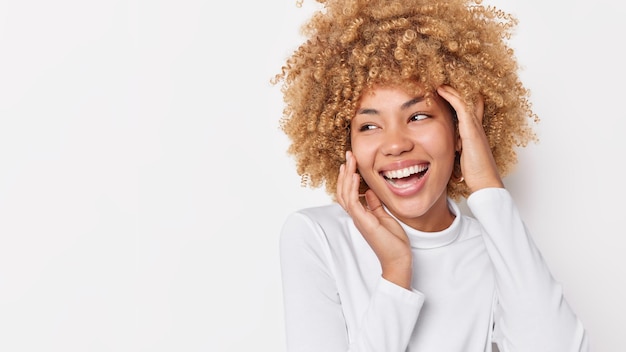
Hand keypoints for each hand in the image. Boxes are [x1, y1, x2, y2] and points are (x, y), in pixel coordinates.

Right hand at [336, 151, 412, 288]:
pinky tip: (354, 176)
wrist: (398, 260)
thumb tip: (370, 191)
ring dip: (346, 176)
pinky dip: (352, 188)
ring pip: (344, 195)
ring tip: (350, 161)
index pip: (349, 192)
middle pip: (343, 191)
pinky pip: (353, 203)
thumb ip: (375, 204)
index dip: (348, 176)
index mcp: (361, 214)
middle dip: (345, 172)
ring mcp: (359, 219)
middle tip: (348, 155)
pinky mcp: (364, 222)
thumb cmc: (393, 242)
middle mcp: (357, 216)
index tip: (352, 161)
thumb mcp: (385, 217)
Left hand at [437, 85, 503, 192]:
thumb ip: (456, 148)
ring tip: (440, 82)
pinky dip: (452, 96)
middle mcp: (476, 126)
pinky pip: (461, 106)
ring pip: (464, 100)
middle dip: (457, 90)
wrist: (485, 181)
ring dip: (452, 89)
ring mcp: (475, 126)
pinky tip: (441, 90)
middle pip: (469, 101)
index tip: (446, 92)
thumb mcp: (461, 156)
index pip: (470, 110)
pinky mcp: (471, 129)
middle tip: (443, 82)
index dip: (460, 100)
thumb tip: (449, 148)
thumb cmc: (474, 173)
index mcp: (474, 132)